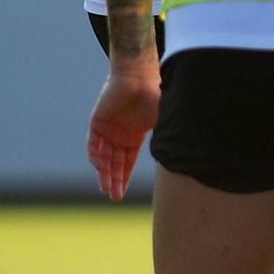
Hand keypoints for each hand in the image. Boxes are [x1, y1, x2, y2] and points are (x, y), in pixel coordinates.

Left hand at [87, 63, 161, 201]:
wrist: (139, 76)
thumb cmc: (155, 96)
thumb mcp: (164, 123)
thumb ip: (166, 140)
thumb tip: (180, 160)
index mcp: (135, 134)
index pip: (127, 161)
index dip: (124, 178)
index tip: (121, 194)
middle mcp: (120, 133)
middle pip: (114, 162)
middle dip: (113, 180)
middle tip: (113, 197)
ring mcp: (108, 128)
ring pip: (103, 156)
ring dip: (104, 172)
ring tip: (106, 188)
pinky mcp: (97, 121)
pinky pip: (93, 143)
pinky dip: (96, 156)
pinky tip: (101, 167)